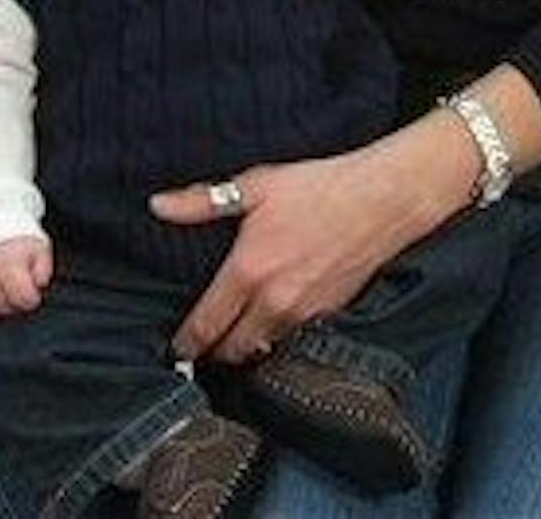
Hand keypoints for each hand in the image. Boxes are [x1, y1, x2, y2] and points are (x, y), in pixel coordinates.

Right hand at [0, 234, 53, 319]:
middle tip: (14, 290)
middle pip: (4, 308)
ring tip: (0, 291)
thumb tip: (40, 284)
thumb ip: (43, 268)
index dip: (31, 298)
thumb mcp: (38, 244)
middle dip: (13, 303)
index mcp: (9, 265)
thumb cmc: (13, 233)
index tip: (30, 292)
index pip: (24, 300)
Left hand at [152, 113, 471, 363]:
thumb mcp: (257, 186)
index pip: (205, 326)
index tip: (174, 348)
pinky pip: (291, 341)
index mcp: (248, 271)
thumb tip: (158, 205)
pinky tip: (268, 327)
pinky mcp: (327, 315)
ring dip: (244, 351)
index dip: (184, 344)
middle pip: (231, 351)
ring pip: (262, 351)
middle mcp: (273, 302)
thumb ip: (202, 202)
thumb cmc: (319, 187)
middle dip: (211, 354)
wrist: (381, 200)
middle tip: (199, 348)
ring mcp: (303, 314)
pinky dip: (275, 341)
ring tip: (230, 340)